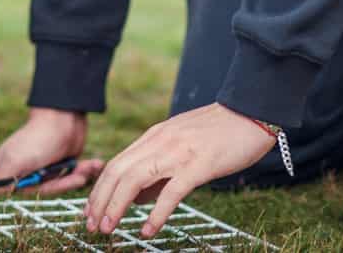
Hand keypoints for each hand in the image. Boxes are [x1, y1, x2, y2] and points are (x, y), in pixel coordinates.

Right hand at [0, 108, 101, 198]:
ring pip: (61, 183)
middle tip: (76, 174)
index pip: (18, 192)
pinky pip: (72, 173)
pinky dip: (84, 169)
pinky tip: (93, 164)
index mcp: (10, 168)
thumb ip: (1, 181)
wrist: (67, 114)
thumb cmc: (39, 138)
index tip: (45, 186)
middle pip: (43, 190)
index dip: (34, 192)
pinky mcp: (62, 161)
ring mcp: (45, 165)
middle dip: (62, 183)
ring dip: (76, 176)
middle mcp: (27, 168)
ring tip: (87, 168)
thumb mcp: (17, 161)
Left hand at [84, 103, 274, 238]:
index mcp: (155, 136)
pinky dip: (156, 213)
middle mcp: (160, 141)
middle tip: (92, 225)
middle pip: (118, 172)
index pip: (116, 164)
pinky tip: (147, 229)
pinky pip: (171, 191)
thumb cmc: (220, 133)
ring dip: (117, 206)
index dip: (99, 190)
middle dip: (100, 200)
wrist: (252, 113)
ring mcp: (178, 152)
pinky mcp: (199, 165)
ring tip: (108, 228)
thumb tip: (138, 199)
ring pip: (135, 179)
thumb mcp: (180, 144)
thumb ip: (158, 168)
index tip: (90, 212)